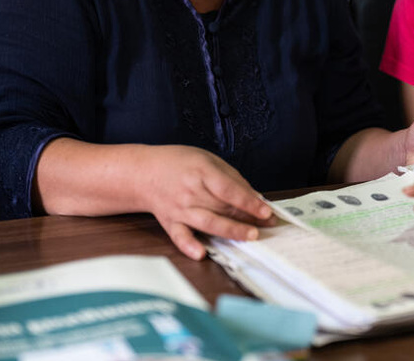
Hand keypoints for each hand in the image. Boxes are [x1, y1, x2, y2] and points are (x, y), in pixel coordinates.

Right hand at [139, 145, 273, 260]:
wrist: (144, 172)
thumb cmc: (180, 163)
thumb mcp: (207, 159)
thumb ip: (230, 178)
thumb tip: (254, 197)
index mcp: (201, 171)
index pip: (229, 189)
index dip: (249, 201)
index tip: (266, 211)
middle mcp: (190, 191)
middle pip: (223, 207)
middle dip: (249, 217)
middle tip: (270, 225)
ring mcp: (179, 208)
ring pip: (208, 223)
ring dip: (230, 230)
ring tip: (250, 235)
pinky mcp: (171, 222)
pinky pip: (180, 236)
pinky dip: (189, 245)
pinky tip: (201, 253)